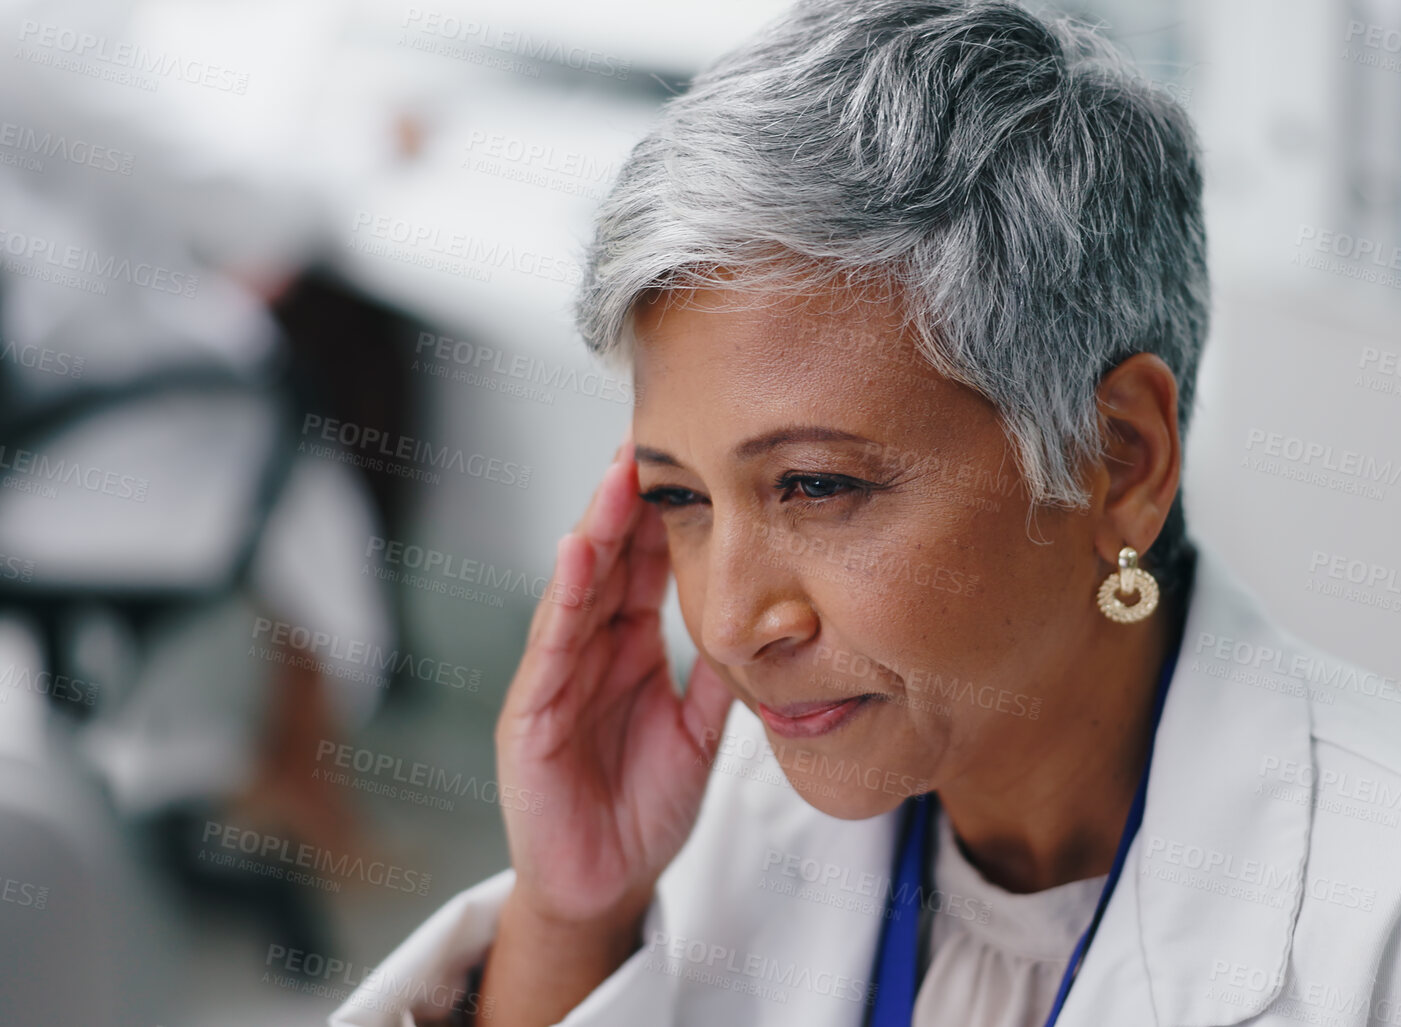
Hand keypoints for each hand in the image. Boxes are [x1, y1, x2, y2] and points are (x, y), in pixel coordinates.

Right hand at [493, 437, 735, 931]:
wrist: (605, 884)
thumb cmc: (645, 805)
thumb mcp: (701, 731)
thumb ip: (721, 675)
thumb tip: (767, 620)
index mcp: (630, 647)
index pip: (645, 564)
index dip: (665, 512)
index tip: (694, 455)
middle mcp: (590, 650)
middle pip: (610, 560)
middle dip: (627, 499)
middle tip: (651, 437)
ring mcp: (556, 677)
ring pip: (578, 589)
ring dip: (595, 530)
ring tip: (616, 478)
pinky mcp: (530, 714)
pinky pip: (551, 648)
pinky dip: (563, 599)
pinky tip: (575, 555)